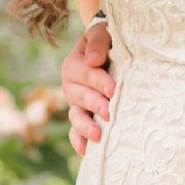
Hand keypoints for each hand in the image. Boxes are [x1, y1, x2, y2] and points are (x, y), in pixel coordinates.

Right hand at [61, 21, 115, 154]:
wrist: (108, 49)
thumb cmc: (107, 39)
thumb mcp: (101, 33)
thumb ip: (97, 42)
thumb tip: (93, 61)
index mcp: (74, 64)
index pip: (86, 73)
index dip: (99, 81)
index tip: (113, 90)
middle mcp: (71, 85)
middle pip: (80, 97)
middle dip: (95, 105)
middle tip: (110, 112)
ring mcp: (75, 103)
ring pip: (75, 116)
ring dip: (85, 126)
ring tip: (97, 135)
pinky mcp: (82, 115)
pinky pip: (76, 130)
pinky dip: (79, 140)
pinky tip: (86, 151)